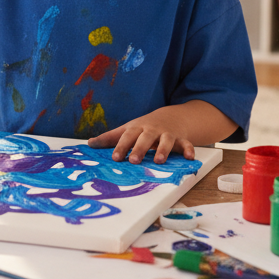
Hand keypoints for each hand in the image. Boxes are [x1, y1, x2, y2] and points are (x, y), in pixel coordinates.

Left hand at [86, 100, 237, 163]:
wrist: (170, 117)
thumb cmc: (144, 127)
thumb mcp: (127, 130)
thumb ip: (110, 138)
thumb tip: (89, 144)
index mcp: (137, 128)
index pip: (127, 136)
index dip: (121, 146)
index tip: (115, 158)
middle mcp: (152, 130)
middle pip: (145, 138)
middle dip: (139, 148)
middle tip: (134, 160)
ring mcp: (167, 134)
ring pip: (166, 140)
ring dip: (163, 149)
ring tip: (159, 160)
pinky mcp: (180, 139)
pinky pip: (186, 144)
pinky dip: (188, 149)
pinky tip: (189, 157)